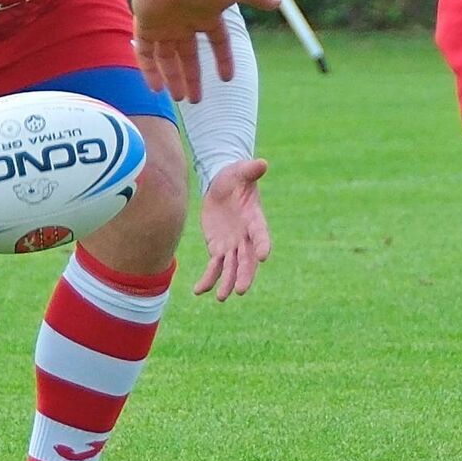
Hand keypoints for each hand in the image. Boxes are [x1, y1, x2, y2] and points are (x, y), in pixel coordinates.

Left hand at [132, 0, 277, 101]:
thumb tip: (279, 1)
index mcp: (206, 15)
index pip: (217, 42)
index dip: (223, 59)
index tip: (227, 78)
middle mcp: (184, 23)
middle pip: (189, 56)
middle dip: (192, 78)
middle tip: (196, 100)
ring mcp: (164, 25)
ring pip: (167, 58)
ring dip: (173, 78)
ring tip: (180, 99)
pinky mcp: (145, 26)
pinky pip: (145, 53)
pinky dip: (149, 71)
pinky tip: (156, 88)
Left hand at [195, 158, 271, 300]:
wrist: (223, 186)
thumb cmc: (235, 177)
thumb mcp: (240, 171)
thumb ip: (250, 170)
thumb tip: (262, 163)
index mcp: (254, 219)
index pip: (260, 234)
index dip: (262, 244)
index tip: (263, 256)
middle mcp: (246, 237)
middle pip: (247, 259)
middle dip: (244, 274)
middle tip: (240, 289)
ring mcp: (233, 245)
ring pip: (231, 268)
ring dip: (226, 282)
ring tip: (221, 297)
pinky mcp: (218, 248)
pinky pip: (214, 267)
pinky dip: (208, 279)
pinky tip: (198, 291)